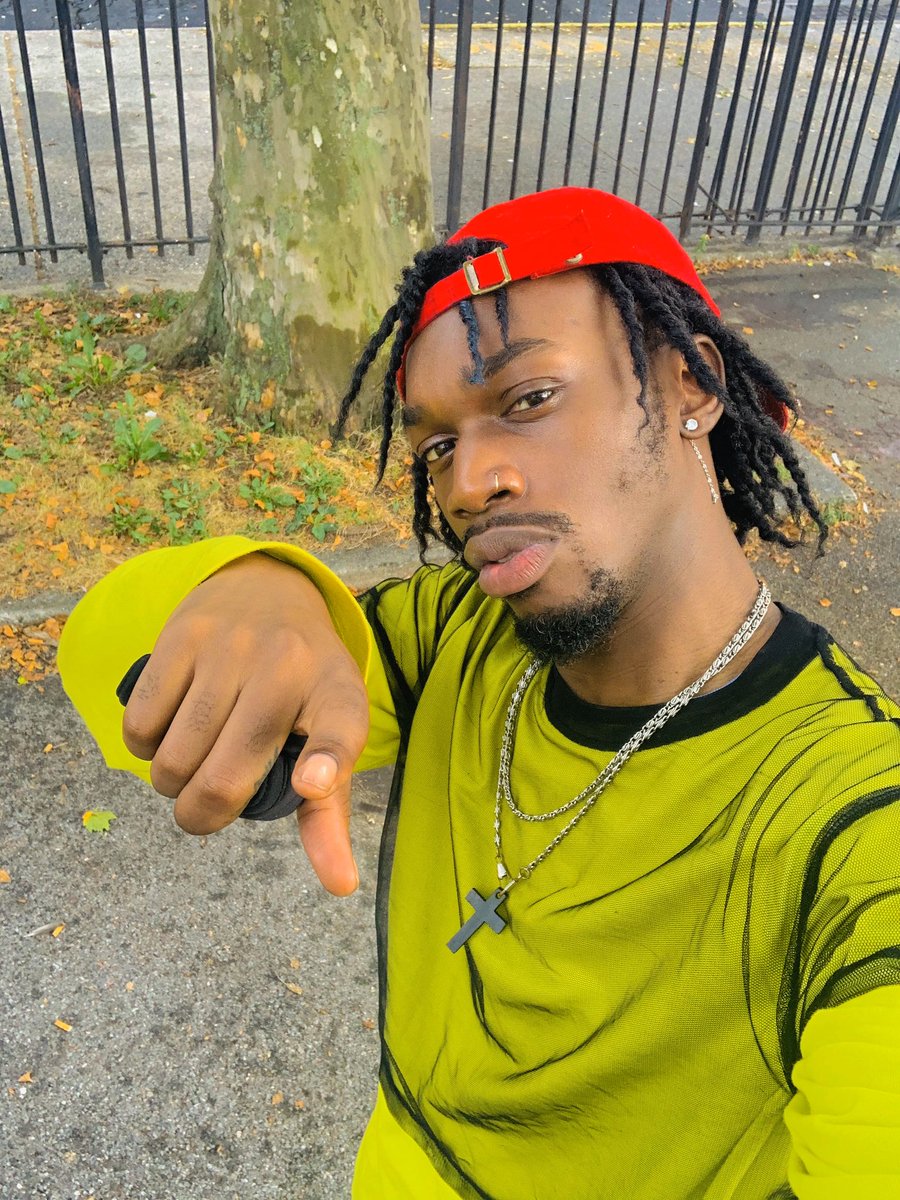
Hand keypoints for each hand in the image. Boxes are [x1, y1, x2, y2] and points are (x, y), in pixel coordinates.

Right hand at [120, 552, 368, 895]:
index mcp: (337, 696)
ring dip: (169, 783)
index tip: (313, 782)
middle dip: (201, 815)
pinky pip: (140, 725)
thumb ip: (328, 812)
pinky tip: (167, 733)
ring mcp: (232, 647)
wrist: (268, 590)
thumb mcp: (328, 732)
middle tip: (204, 808)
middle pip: (224, 778)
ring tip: (189, 765)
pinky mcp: (182, 635)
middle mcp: (287, 666)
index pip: (340, 730)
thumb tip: (340, 886)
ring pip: (174, 759)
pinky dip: (143, 747)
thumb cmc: (302, 685)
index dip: (327, 762)